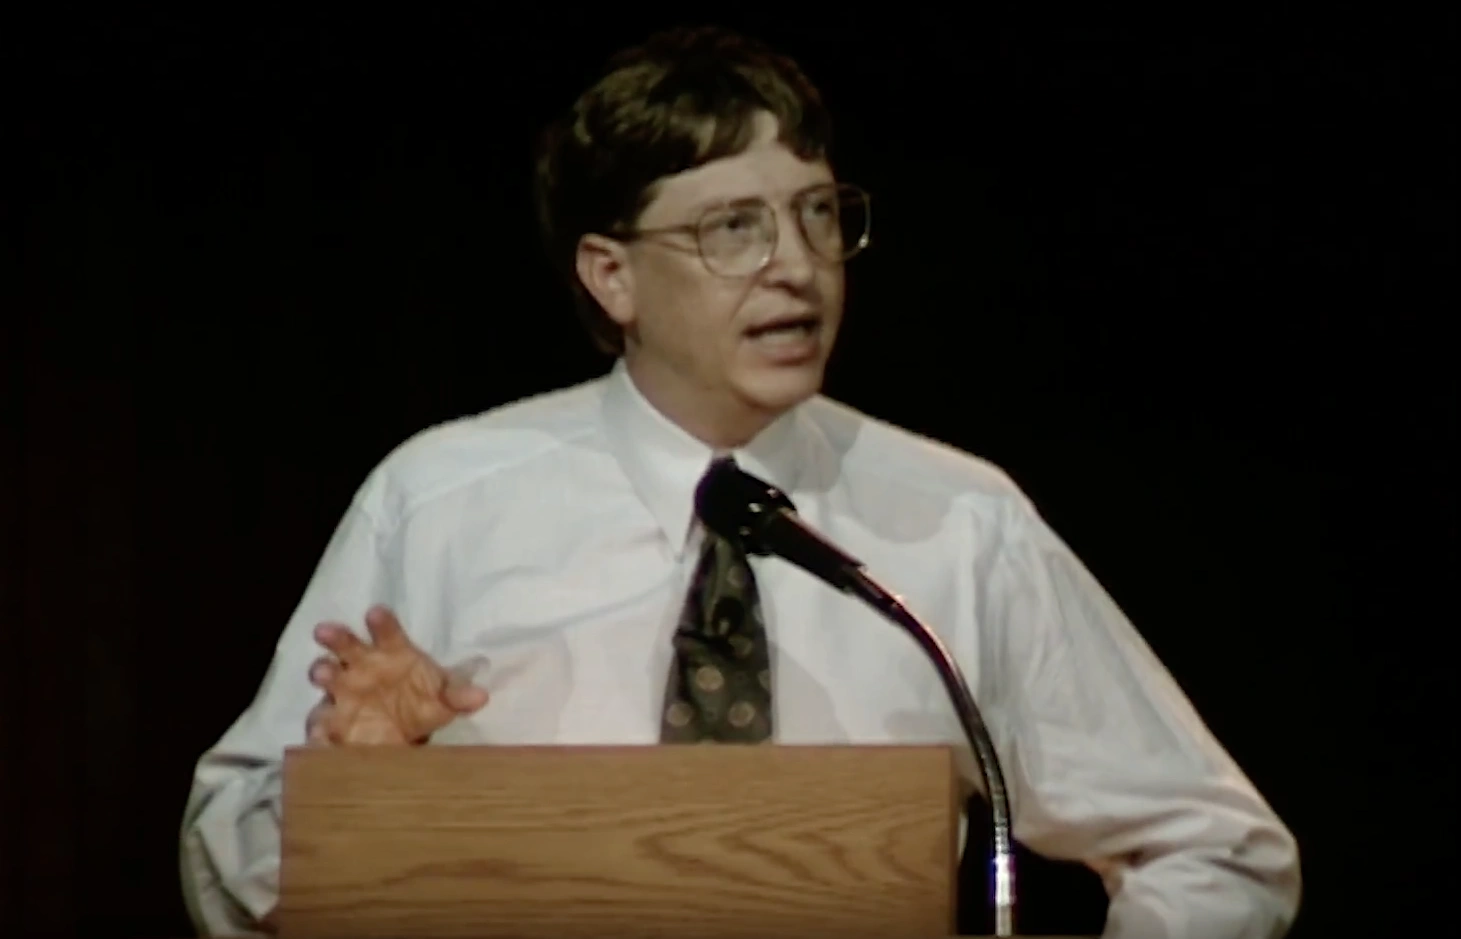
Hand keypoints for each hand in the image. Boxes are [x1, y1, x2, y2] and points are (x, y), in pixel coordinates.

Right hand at [304, 604, 487, 745]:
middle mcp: (362, 665)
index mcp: (391, 652)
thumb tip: (481, 696)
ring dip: (322, 672)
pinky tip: (320, 732)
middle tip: (325, 631)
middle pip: (345, 645)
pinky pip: (321, 721)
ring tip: (323, 675)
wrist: (403, 732)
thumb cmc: (422, 700)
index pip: (386, 631)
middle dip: (335, 637)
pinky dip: (319, 727)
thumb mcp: (443, 699)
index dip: (381, 622)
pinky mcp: (331, 719)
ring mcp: (343, 691)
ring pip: (327, 676)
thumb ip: (457, 695)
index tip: (374, 613)